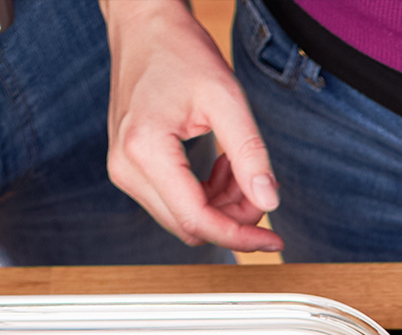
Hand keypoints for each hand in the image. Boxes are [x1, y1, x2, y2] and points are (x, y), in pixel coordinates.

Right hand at [102, 0, 282, 252]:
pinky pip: (177, 203)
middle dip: (235, 219)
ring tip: (240, 168)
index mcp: (146, 150)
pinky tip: (223, 167)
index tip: (277, 241)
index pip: (198, 220)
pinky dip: (209, 196)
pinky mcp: (131, 169)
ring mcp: (124, 170)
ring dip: (223, 207)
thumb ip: (249, 154)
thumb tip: (269, 204)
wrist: (144, 26)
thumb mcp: (226, 98)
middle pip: (192, 226)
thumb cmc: (181, 52)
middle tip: (261, 187)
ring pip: (186, 219)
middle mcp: (126, 167)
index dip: (242, 237)